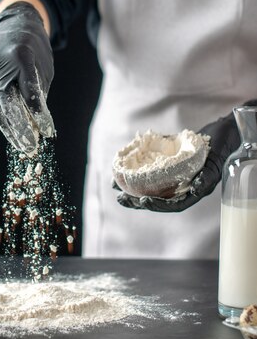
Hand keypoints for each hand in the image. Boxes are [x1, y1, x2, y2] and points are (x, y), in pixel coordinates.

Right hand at [0, 1, 54, 155]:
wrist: (12, 24)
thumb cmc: (34, 48)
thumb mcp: (44, 67)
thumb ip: (39, 92)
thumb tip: (39, 123)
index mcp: (21, 55)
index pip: (29, 89)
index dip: (38, 112)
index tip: (47, 132)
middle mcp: (0, 63)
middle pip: (7, 101)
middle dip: (20, 127)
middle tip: (31, 147)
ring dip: (10, 129)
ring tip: (22, 147)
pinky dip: (3, 118)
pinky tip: (13, 133)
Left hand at [115, 101, 256, 212]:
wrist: (224, 132)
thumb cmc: (222, 148)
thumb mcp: (216, 163)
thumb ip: (206, 178)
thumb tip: (194, 190)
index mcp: (192, 191)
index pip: (172, 205)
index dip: (157, 206)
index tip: (142, 201)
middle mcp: (181, 186)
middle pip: (156, 198)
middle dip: (136, 200)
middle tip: (120, 198)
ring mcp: (173, 175)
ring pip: (149, 185)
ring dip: (131, 186)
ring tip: (114, 185)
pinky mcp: (167, 163)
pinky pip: (149, 169)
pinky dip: (136, 169)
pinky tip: (122, 166)